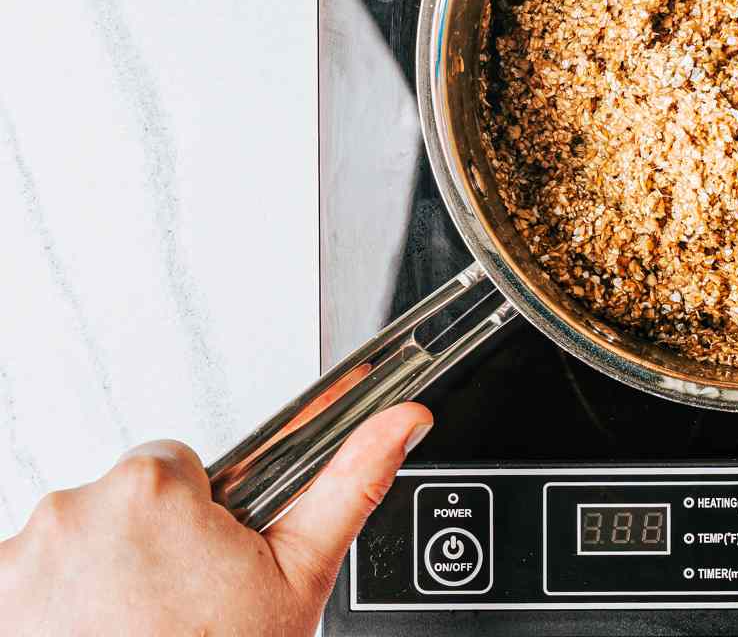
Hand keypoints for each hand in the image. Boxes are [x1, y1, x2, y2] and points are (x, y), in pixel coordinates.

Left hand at [0, 405, 430, 636]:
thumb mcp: (296, 580)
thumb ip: (348, 483)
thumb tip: (403, 419)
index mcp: (151, 491)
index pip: (172, 468)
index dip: (195, 522)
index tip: (197, 570)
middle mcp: (73, 514)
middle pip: (118, 506)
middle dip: (142, 552)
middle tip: (167, 613)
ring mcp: (21, 562)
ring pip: (70, 546)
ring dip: (91, 583)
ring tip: (127, 633)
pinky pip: (25, 583)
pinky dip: (47, 612)